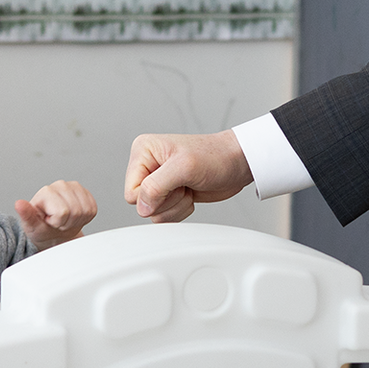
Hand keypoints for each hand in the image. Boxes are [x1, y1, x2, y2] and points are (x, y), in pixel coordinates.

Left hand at [14, 180, 95, 249]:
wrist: (53, 231)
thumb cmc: (41, 228)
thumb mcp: (31, 226)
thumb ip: (26, 215)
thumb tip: (19, 204)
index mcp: (46, 191)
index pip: (63, 212)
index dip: (58, 222)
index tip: (49, 222)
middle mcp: (60, 185)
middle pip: (76, 211)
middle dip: (68, 222)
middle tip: (58, 222)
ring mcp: (74, 187)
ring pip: (86, 210)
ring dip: (77, 220)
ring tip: (66, 219)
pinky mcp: (85, 192)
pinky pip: (93, 209)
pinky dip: (86, 218)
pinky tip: (74, 216)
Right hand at [123, 130, 252, 222]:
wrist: (236, 163)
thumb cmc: (215, 156)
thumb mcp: (184, 167)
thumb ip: (156, 187)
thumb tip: (141, 207)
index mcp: (143, 151)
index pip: (131, 192)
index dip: (152, 196)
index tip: (173, 184)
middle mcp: (147, 165)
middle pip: (141, 205)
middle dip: (167, 201)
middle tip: (184, 184)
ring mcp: (158, 181)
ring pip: (153, 213)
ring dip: (176, 206)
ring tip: (188, 187)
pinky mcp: (169, 194)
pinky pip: (165, 215)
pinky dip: (180, 210)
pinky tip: (190, 193)